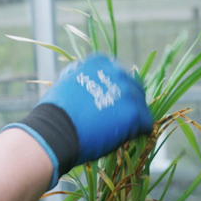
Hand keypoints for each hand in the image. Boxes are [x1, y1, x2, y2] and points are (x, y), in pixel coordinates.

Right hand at [4, 54, 152, 187]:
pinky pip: (146, 123)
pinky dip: (139, 131)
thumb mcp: (66, 82)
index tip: (108, 102)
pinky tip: (127, 138)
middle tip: (117, 118)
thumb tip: (84, 75)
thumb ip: (82, 77)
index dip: (114, 90)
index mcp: (100, 61)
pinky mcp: (134, 113)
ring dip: (133, 116)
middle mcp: (117, 72)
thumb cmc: (55, 112)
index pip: (117, 73)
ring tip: (120, 130)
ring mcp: (127, 92)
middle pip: (133, 86)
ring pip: (141, 104)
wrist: (55, 130)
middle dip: (127, 101)